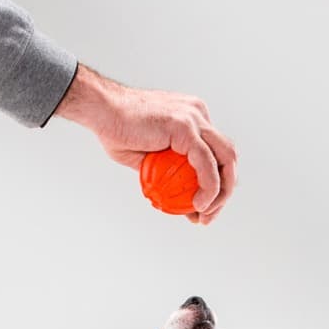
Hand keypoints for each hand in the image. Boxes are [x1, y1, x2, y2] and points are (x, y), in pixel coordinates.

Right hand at [54, 64, 236, 224]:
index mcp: (192, 118)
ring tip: (205, 213)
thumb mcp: (147, 158)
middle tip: (207, 216)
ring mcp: (194, 118)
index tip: (202, 209)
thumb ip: (165, 172)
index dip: (216, 184)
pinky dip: (208, 186)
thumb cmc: (117, 130)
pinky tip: (198, 204)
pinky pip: (207, 163)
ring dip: (222, 192)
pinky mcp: (185, 127)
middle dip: (224, 191)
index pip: (216, 153)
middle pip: (227, 156)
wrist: (101, 111)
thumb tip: (173, 197)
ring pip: (226, 158)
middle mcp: (198, 114)